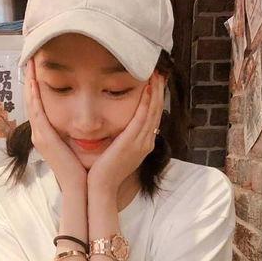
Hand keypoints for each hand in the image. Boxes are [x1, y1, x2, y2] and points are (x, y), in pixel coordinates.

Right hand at [25, 59, 86, 192]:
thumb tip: (90, 117)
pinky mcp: (44, 137)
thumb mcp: (80, 145)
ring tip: (29, 60)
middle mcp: (41, 133)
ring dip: (29, 80)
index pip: (41, 105)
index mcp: (49, 135)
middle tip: (31, 56)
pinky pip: (36, 110)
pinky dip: (32, 94)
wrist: (82, 188)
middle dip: (30, 78)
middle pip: (32, 100)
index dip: (38, 86)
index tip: (40, 67)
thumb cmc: (85, 169)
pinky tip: (32, 78)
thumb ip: (79, 131)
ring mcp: (40, 135)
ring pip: (31, 102)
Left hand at [87, 72, 164, 196]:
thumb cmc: (104, 172)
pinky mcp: (132, 142)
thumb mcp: (117, 153)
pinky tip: (147, 88)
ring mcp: (141, 143)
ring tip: (156, 74)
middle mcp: (146, 143)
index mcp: (144, 145)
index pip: (154, 117)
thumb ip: (121, 139)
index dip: (156, 99)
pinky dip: (147, 102)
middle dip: (159, 91)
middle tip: (160, 72)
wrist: (102, 188)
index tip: (156, 83)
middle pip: (157, 112)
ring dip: (156, 92)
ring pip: (153, 112)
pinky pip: (143, 118)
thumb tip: (119, 127)